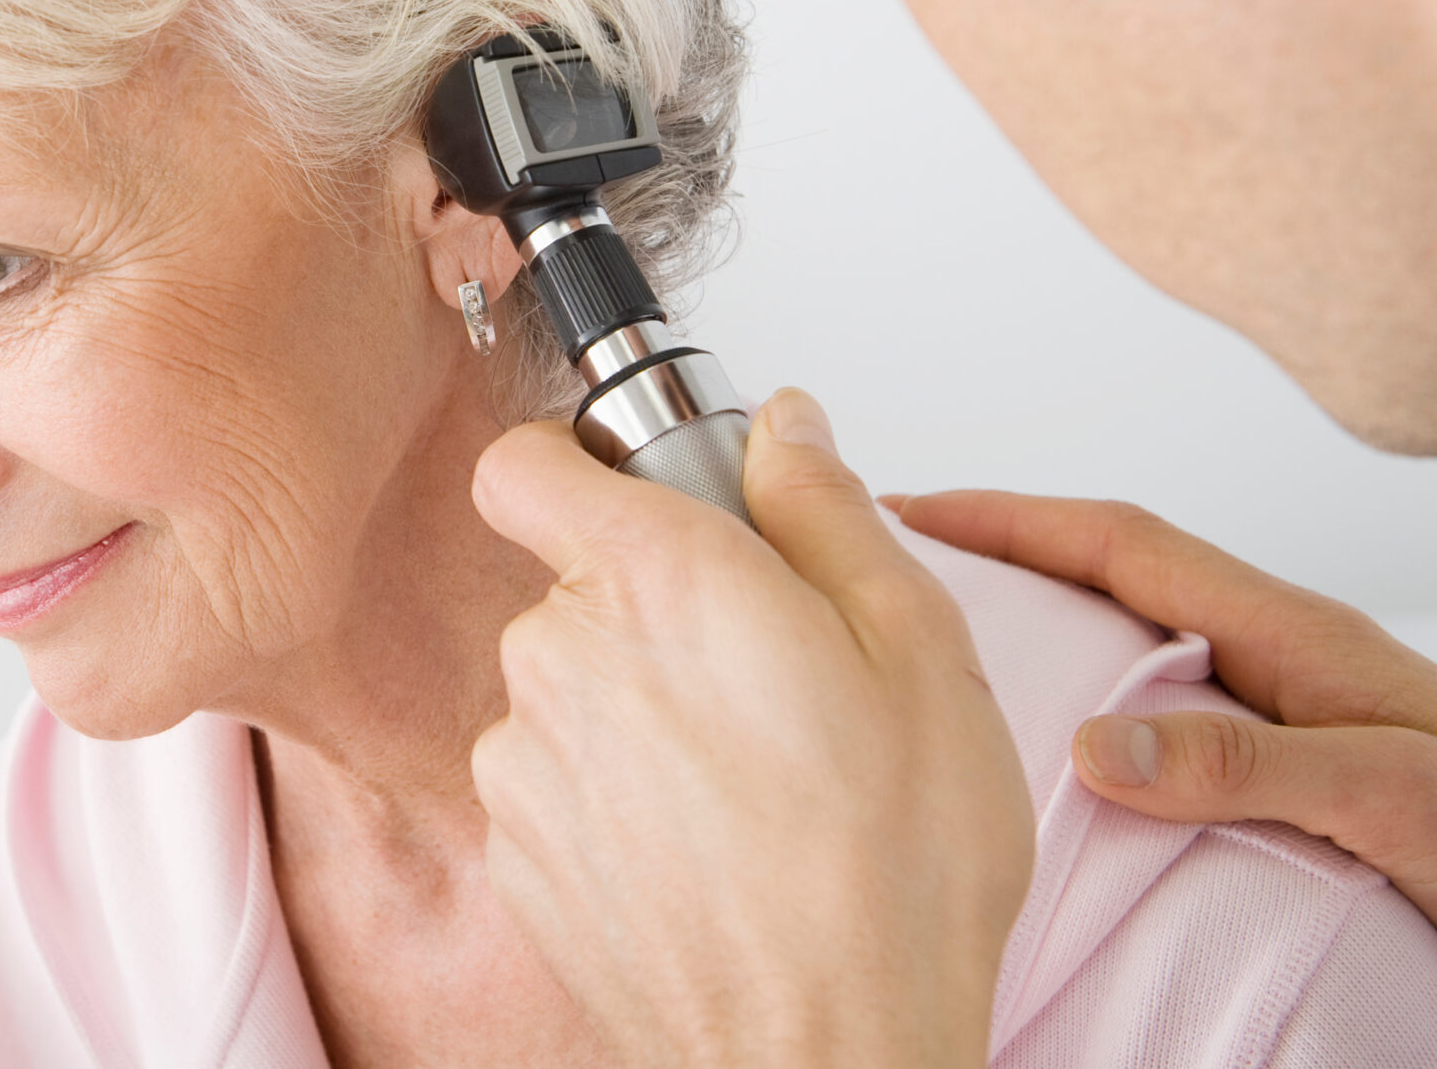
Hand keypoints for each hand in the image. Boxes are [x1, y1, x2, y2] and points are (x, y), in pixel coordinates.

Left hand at [469, 390, 1033, 1068]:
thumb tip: (784, 430)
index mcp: (658, 579)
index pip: (524, 464)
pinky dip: (613, 793)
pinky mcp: (517, 855)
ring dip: (635, 706)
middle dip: (655, 603)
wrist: (828, 1057)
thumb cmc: (890, 874)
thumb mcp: (919, 648)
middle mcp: (562, 658)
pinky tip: (708, 840)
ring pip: (567, 685)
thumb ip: (828, 510)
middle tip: (768, 664)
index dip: (574, 463)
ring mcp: (525, 765)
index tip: (640, 489)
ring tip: (752, 774)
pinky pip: (553, 780)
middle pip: (572, 581)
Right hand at [894, 489, 1436, 967]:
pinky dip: (1089, 708)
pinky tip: (1055, 752)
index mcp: (1298, 636)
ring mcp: (1288, 712)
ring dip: (1042, 631)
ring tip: (951, 651)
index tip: (913, 507)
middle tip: (901, 567)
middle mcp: (1283, 660)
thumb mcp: (1396, 795)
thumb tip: (1093, 740)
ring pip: (1136, 649)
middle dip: (1005, 557)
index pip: (1127, 546)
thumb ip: (1249, 762)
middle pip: (1116, 581)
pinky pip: (1164, 719)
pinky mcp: (1295, 772)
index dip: (1013, 518)